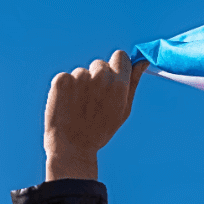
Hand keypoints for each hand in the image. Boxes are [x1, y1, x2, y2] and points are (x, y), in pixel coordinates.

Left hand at [44, 50, 148, 180]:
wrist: (71, 147)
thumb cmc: (101, 130)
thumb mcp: (123, 110)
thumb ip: (133, 83)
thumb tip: (142, 62)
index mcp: (118, 84)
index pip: (120, 56)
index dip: (117, 67)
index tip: (112, 79)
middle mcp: (99, 76)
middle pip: (100, 64)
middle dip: (98, 78)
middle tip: (93, 103)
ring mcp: (78, 77)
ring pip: (82, 72)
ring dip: (81, 85)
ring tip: (79, 108)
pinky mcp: (61, 80)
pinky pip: (66, 77)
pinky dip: (66, 89)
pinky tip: (67, 106)